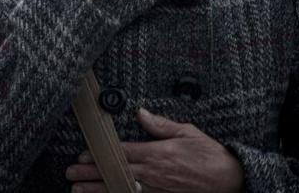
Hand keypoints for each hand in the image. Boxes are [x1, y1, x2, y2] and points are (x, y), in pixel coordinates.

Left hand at [66, 108, 243, 192]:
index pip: (122, 153)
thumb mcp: (188, 132)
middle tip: (70, 174)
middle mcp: (153, 174)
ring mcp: (156, 190)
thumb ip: (161, 125)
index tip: (83, 155)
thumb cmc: (210, 156)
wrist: (228, 181)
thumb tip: (142, 113)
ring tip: (77, 190)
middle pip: (115, 173)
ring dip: (97, 190)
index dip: (100, 155)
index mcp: (158, 154)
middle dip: (90, 174)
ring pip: (120, 189)